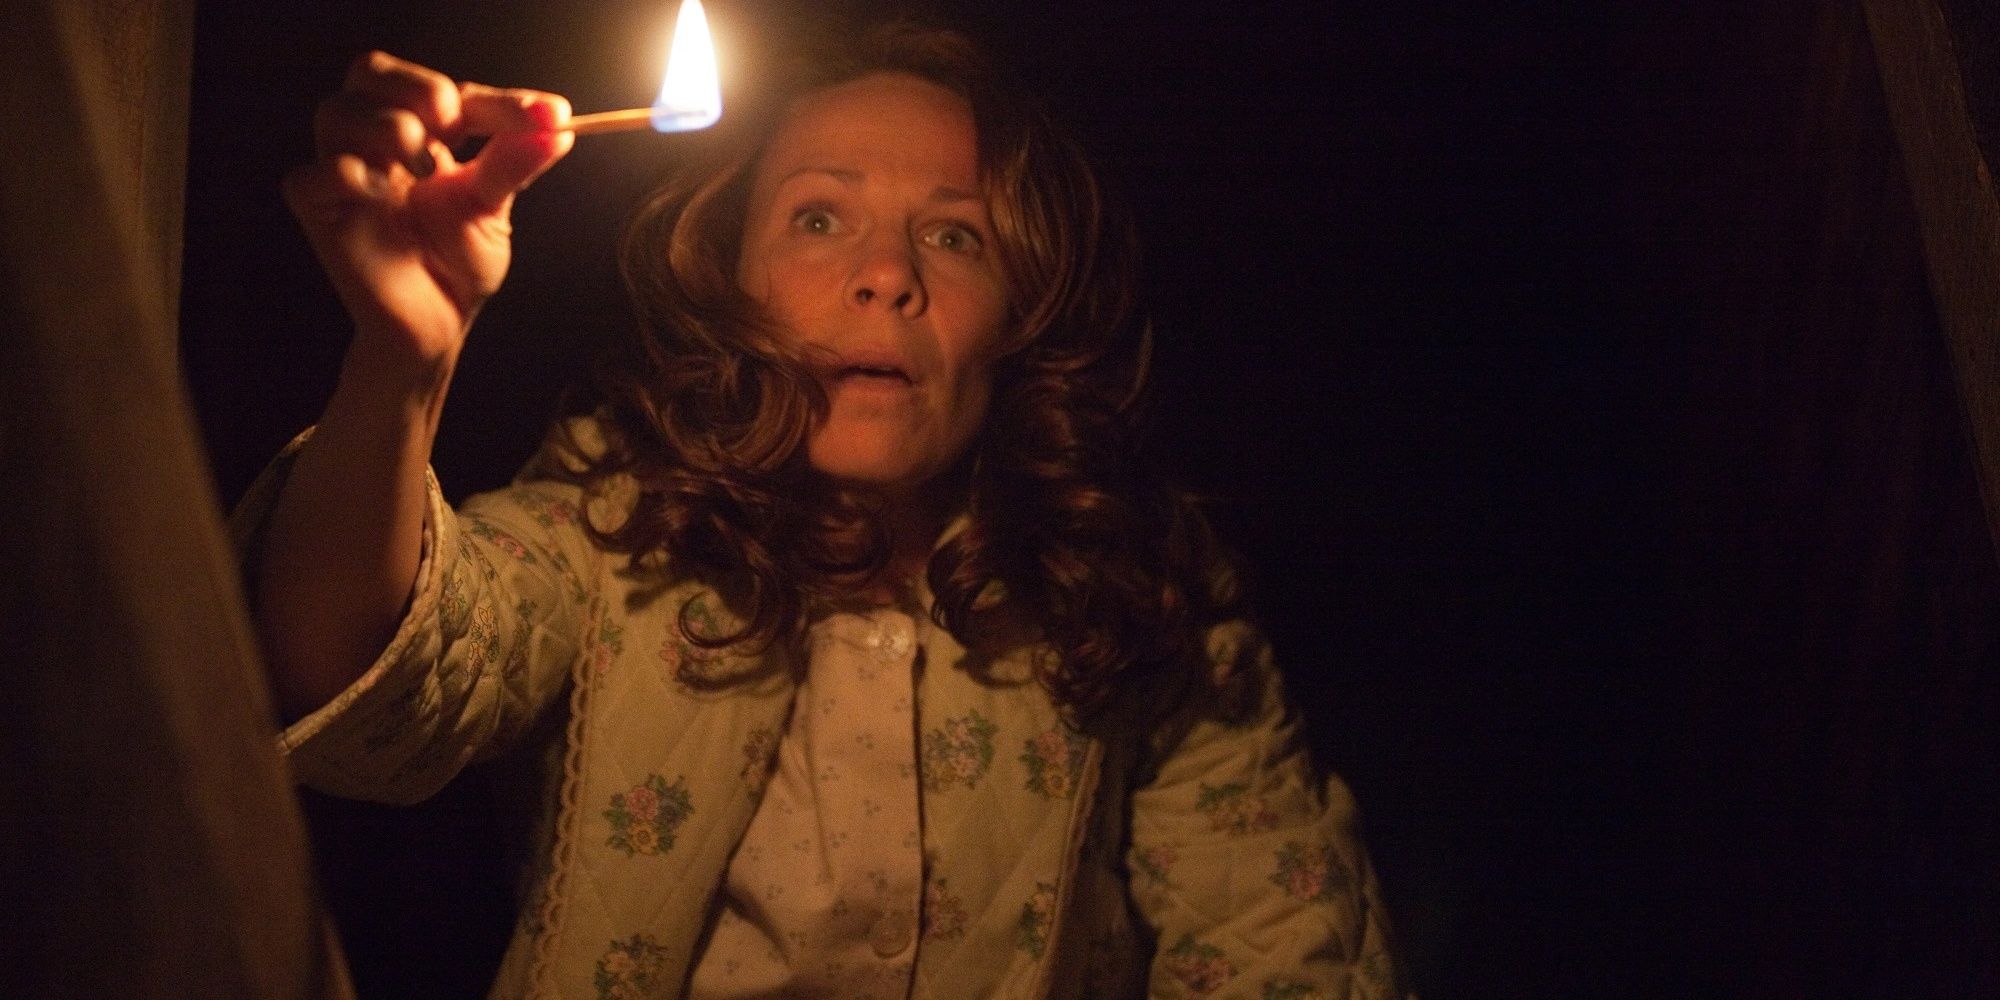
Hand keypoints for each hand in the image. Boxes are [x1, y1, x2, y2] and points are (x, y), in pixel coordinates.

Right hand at [284, 51, 572, 369]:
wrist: (437, 325)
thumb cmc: (457, 261)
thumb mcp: (494, 208)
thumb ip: (514, 163)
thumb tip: (557, 126)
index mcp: (418, 131)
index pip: (439, 87)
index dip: (493, 98)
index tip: (548, 115)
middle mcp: (374, 142)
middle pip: (369, 72)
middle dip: (418, 89)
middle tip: (454, 124)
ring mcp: (343, 174)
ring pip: (335, 113)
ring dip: (387, 127)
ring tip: (424, 166)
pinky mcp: (318, 213)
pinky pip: (310, 177)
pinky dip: (348, 175)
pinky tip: (385, 197)